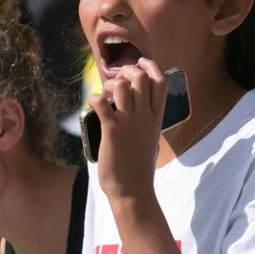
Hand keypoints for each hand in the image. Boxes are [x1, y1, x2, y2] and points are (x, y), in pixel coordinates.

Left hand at [91, 58, 167, 199]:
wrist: (133, 190)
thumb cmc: (139, 167)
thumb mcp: (150, 139)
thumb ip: (146, 122)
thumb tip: (137, 112)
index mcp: (157, 118)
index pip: (161, 81)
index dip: (151, 66)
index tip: (140, 63)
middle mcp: (145, 116)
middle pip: (140, 76)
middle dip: (126, 71)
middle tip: (116, 81)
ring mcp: (129, 123)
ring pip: (121, 85)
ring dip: (108, 85)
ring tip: (105, 95)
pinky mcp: (111, 131)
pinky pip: (101, 103)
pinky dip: (94, 98)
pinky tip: (92, 105)